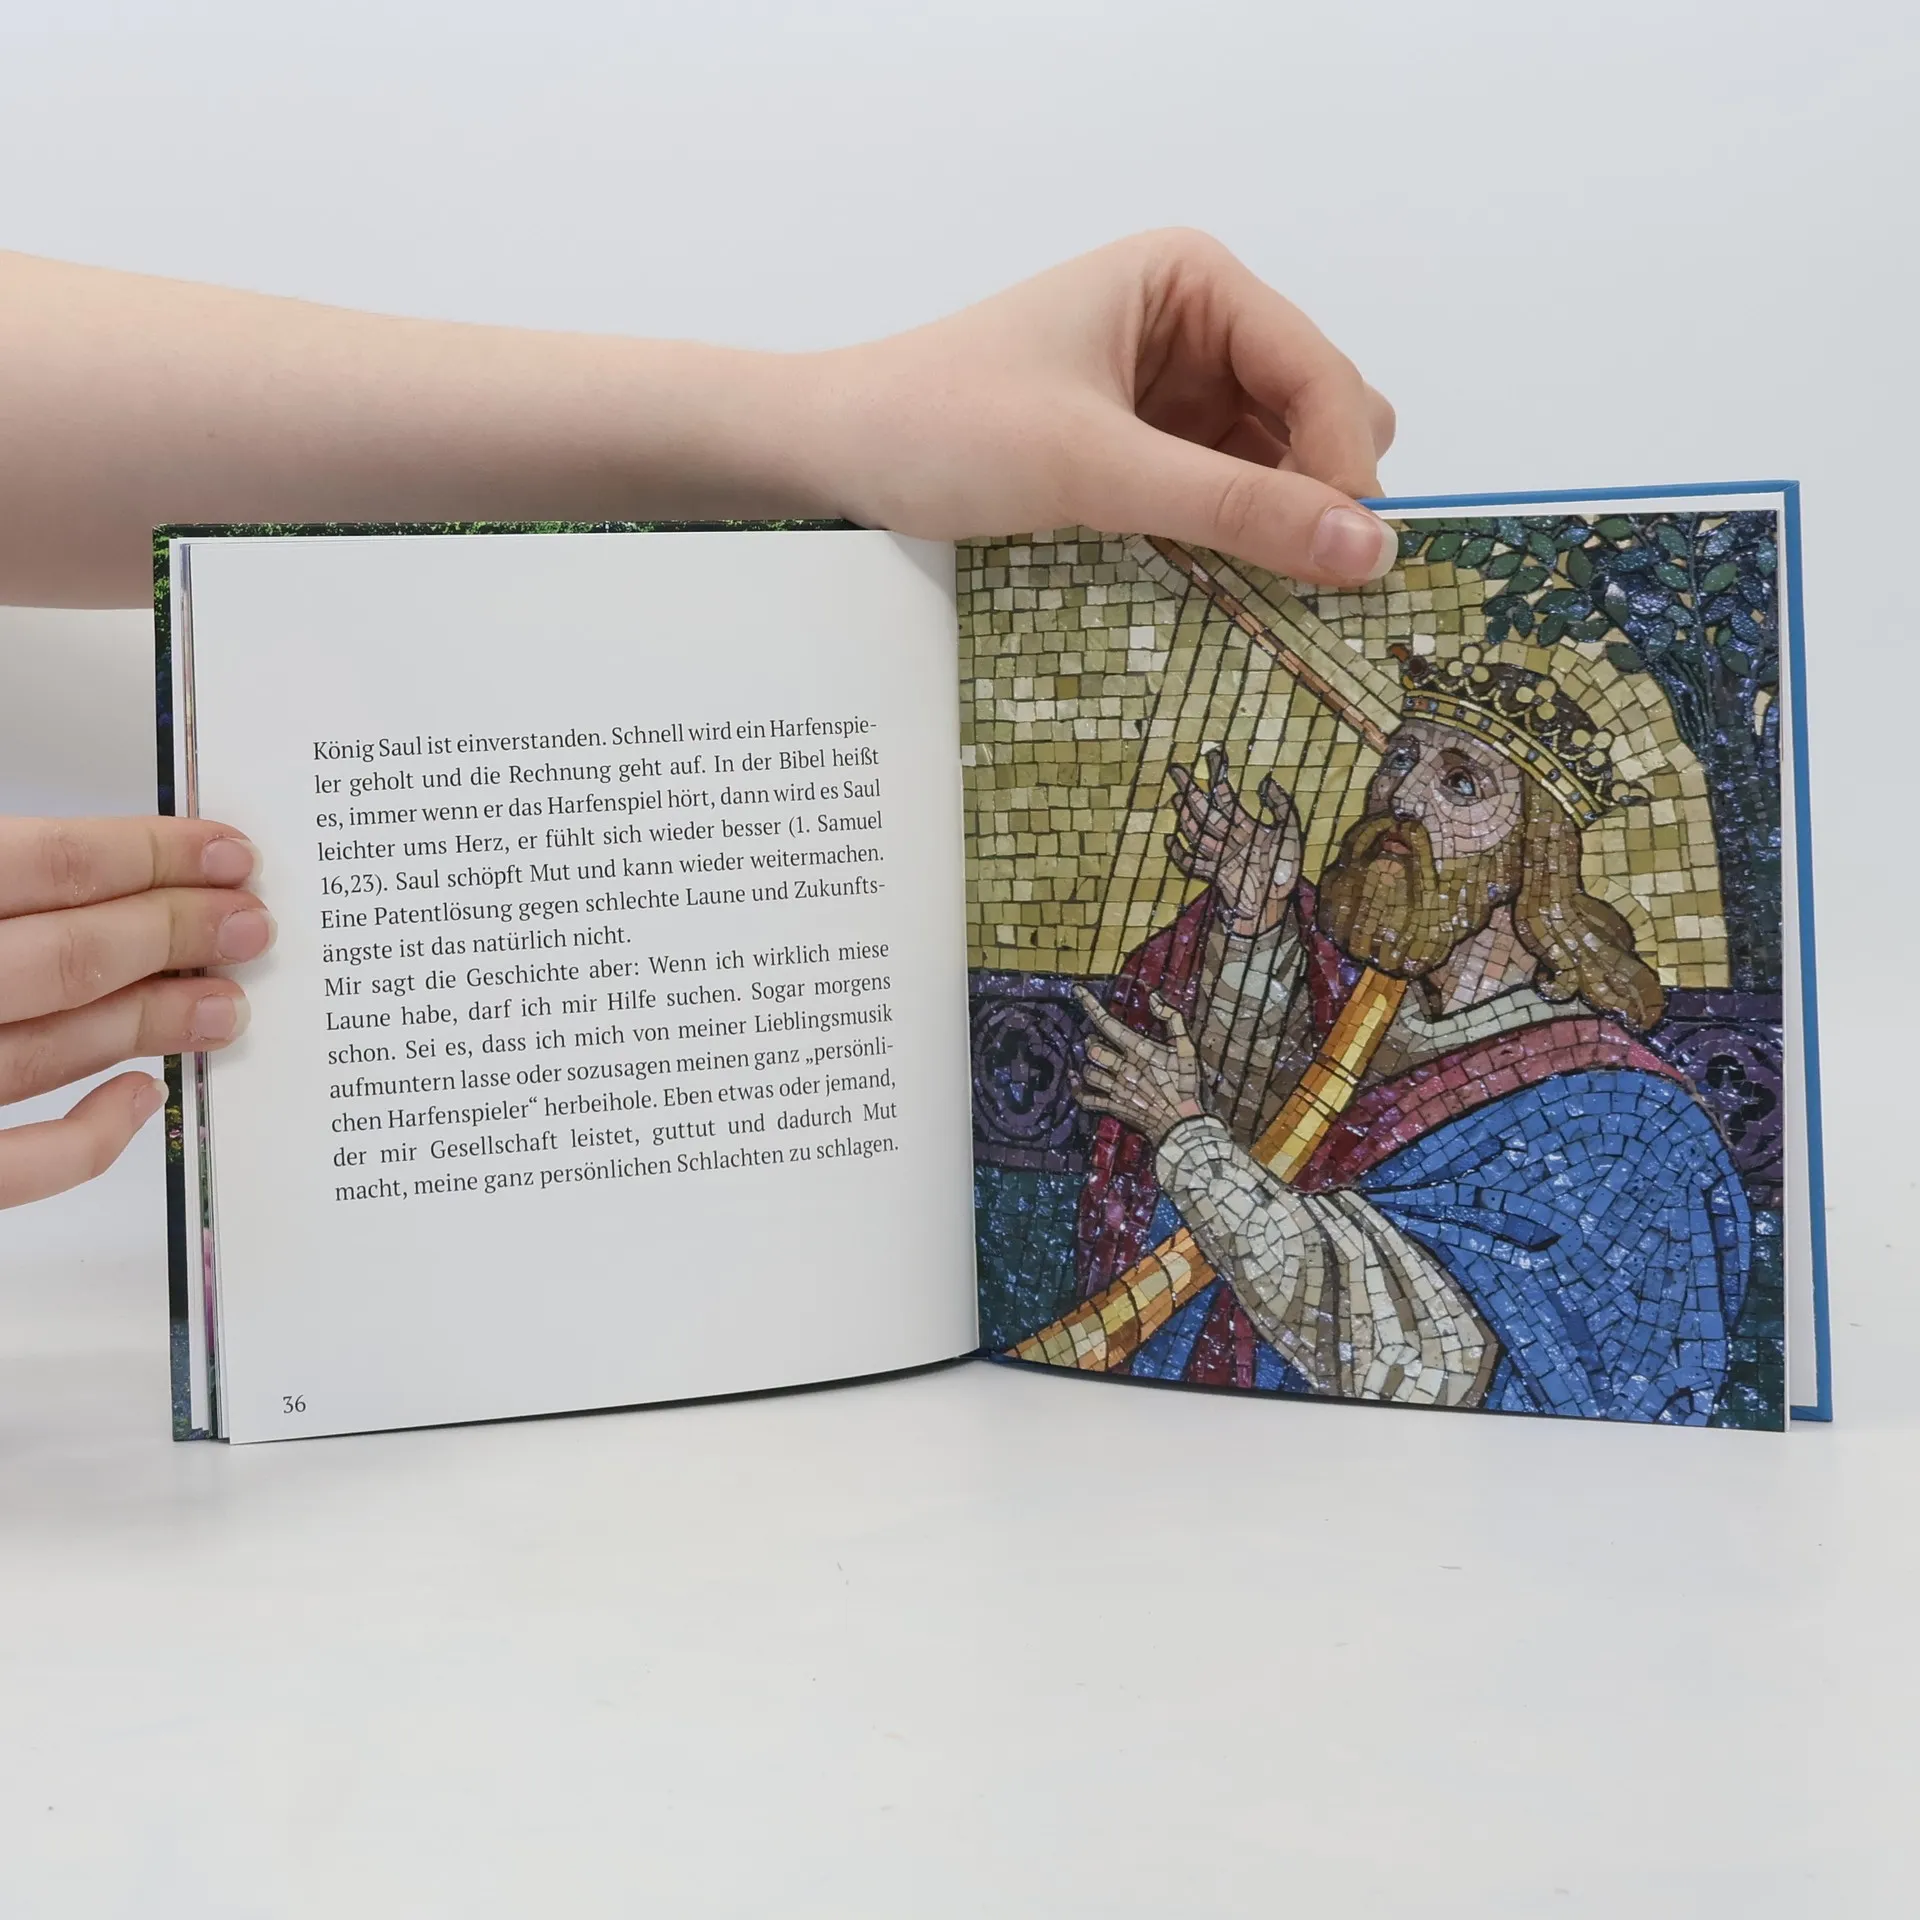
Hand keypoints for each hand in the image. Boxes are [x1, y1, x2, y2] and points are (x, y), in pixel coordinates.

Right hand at [0, 817, 268, 1205]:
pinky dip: (87, 1136)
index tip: (231, 856)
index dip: (155, 856)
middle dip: (179, 934)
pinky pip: (17, 1165)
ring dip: (155, 1022)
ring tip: (229, 1006)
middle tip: (254, 925)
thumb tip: (98, 874)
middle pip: (73, 955)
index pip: (53, 865)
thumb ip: (5, 881)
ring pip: (54, 1050)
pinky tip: (141, 1097)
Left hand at [810, 229, 1397, 585]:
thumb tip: (1369, 552)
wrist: (833, 452)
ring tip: (1262, 599)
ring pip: (1279, 466)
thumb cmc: (944, 428)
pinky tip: (1222, 588)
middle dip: (1319, 496)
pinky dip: (1235, 542)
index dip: (1345, 468)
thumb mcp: (1094, 468)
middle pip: (1318, 416)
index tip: (1356, 566)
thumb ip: (1232, 508)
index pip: (1319, 372)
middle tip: (1306, 590)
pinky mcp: (1145, 452)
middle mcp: (1197, 326)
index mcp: (1193, 282)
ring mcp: (1174, 393)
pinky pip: (1225, 498)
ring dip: (1278, 528)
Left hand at [1073, 987, 1205, 1147]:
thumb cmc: (1186, 1084)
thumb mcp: (1186, 1048)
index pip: (1108, 1023)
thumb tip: (1154, 997)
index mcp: (1138, 1050)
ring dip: (1088, 1064)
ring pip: (1090, 1072)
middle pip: (1094, 1050)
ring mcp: (1116, 1088)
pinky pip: (1087, 1098)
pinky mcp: (1114, 1106)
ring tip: (1093, 1058)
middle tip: (1094, 1039)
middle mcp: (1123, 1067)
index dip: (1090, 1006)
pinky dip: (1078, 1089)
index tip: (1077, 991)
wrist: (1182, 1122)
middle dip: (1091, 1041)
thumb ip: (1172, 1019)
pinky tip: (1074, 1080)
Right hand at [1167, 748, 1301, 938]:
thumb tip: (1266, 781)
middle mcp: (1228, 838)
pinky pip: (1191, 862)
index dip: (1217, 775)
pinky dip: (1179, 853)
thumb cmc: (1285, 870)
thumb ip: (1281, 807)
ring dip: (1185, 815)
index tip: (1211, 756)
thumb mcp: (1290, 833)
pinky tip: (1169, 839)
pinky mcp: (1214, 875)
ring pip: (1196, 831)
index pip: (1226, 796)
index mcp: (1245, 826)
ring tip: (1175, 797)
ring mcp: (1220, 856)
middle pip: (1205, 810)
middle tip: (1176, 770)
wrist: (1278, 905)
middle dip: (1190, 790)